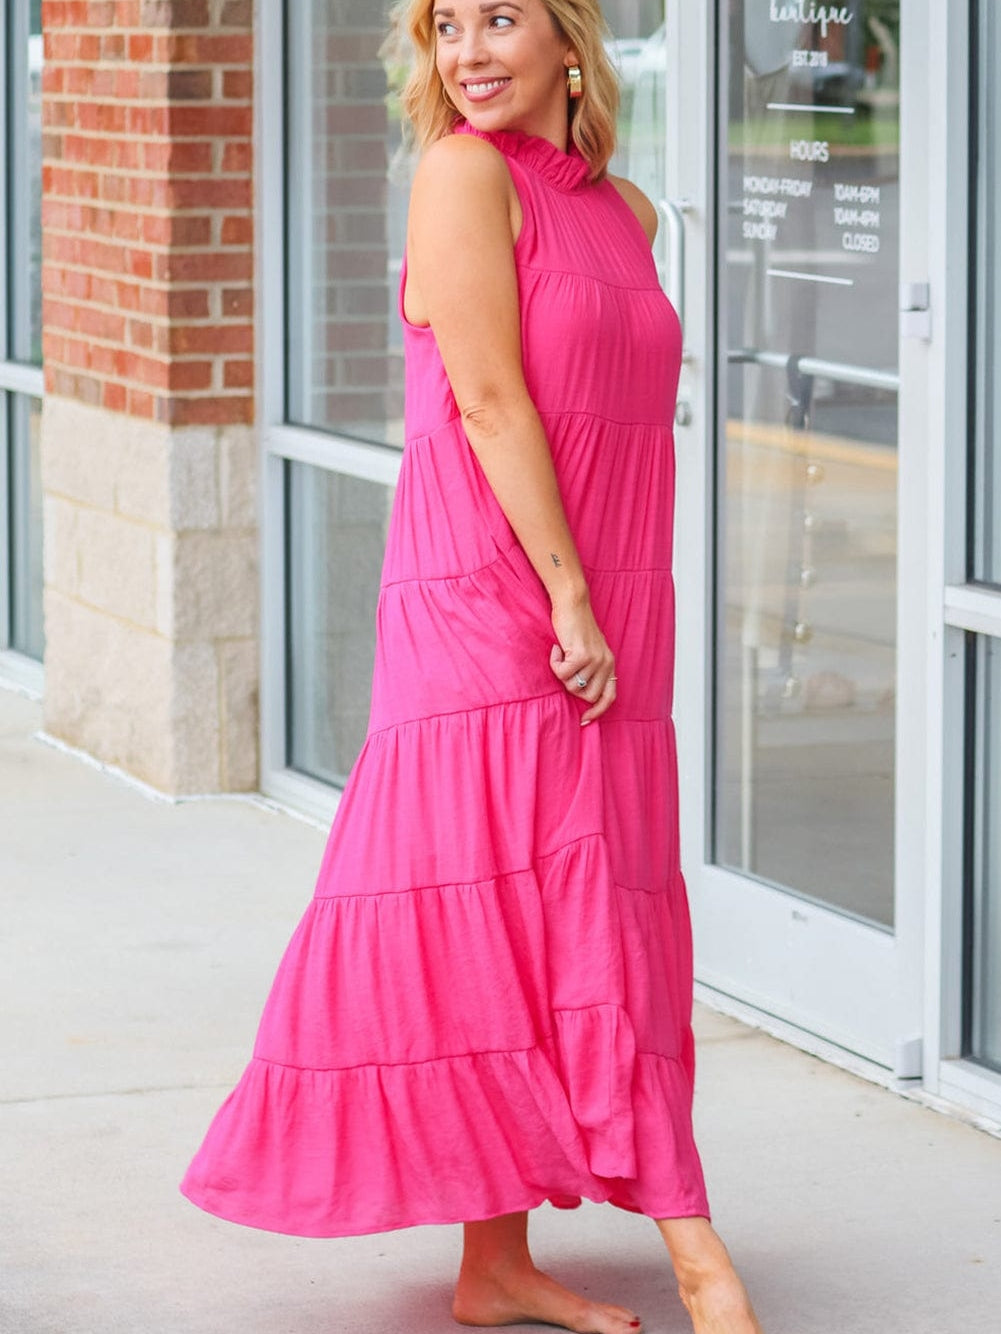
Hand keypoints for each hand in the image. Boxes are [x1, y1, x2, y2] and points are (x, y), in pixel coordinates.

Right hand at [549, 599, 616, 724]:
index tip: (584, 720)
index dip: (598, 711)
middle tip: (564, 670)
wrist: (573, 604)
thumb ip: (590, 669)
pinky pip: (562, 673)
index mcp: (610, 664)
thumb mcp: (589, 650)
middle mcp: (606, 663)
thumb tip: (579, 693)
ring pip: (572, 686)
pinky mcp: (581, 655)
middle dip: (571, 688)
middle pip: (587, 696)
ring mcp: (595, 660)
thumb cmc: (576, 626)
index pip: (609, 697)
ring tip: (561, 655)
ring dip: (561, 673)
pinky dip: (554, 662)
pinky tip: (556, 648)